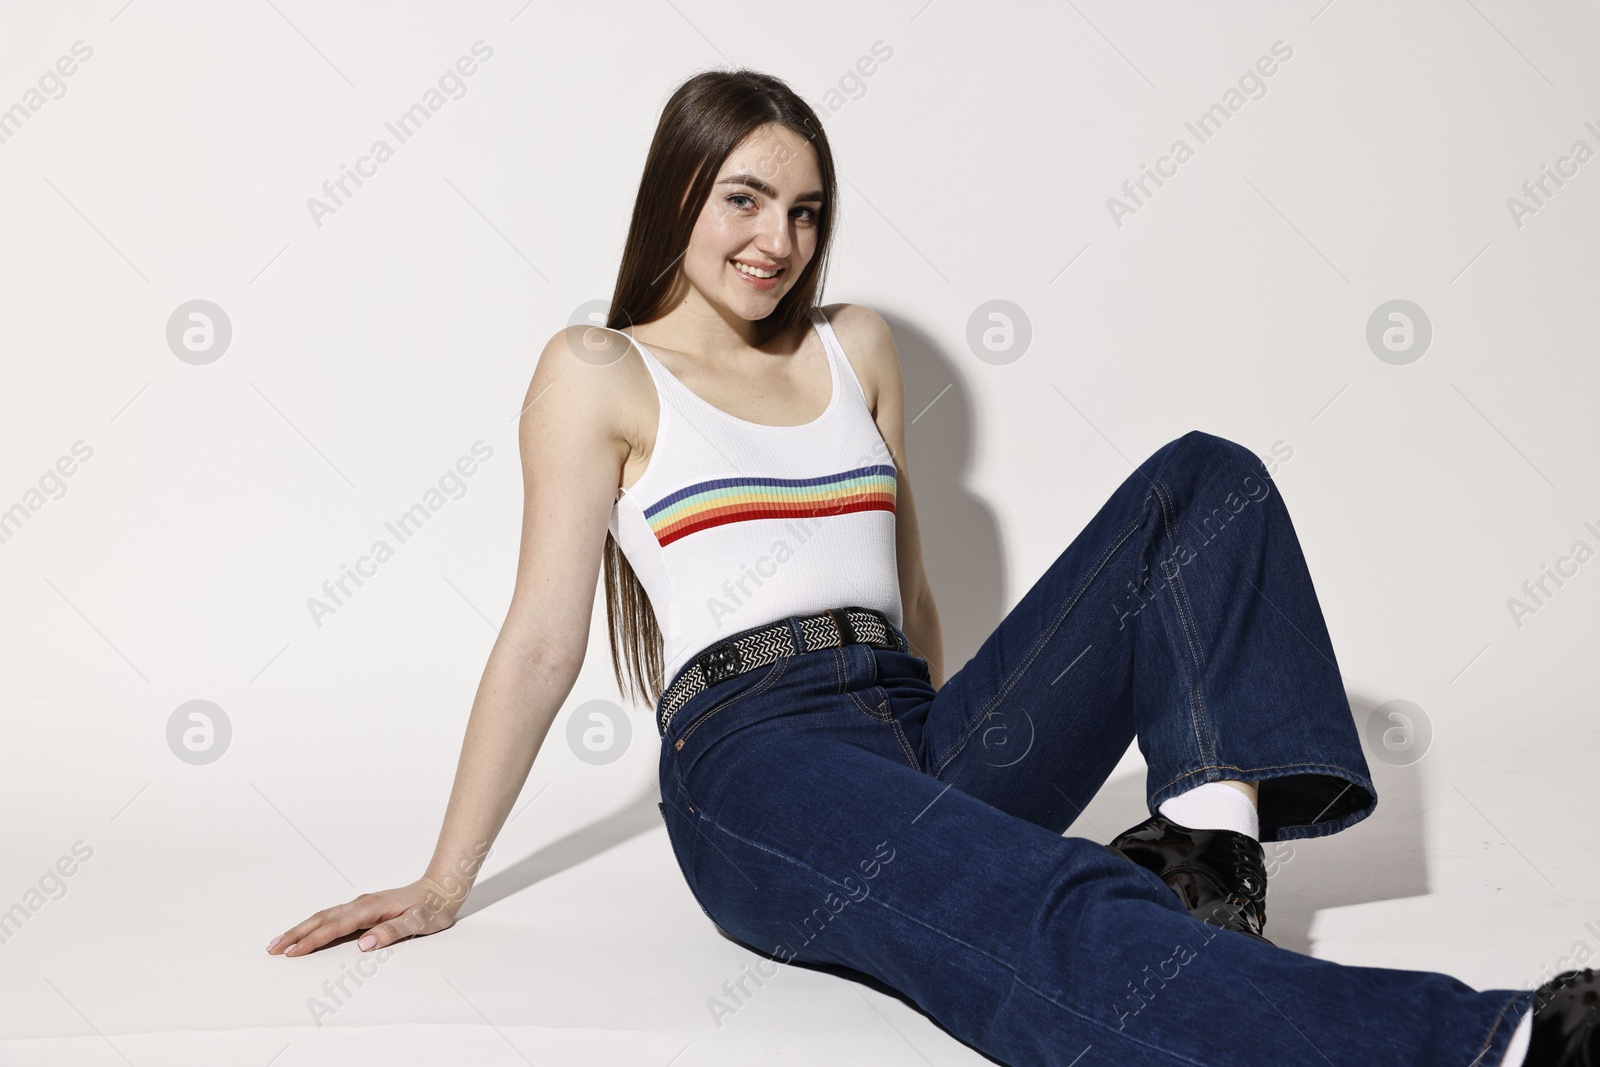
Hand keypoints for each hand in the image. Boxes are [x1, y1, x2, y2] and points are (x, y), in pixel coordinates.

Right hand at [266, 874, 465, 956]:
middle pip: (321, 919)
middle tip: (272, 948)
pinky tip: (305, 932)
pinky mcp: (362, 907)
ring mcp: (360, 904)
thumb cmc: (432, 909)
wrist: (442, 889)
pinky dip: (314, 924)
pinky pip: (332, 916)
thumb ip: (392, 932)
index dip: (312, 940)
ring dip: (301, 929)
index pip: (335, 927)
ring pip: (324, 916)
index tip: (292, 953)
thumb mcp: (419, 923)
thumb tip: (363, 944)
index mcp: (371, 908)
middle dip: (296, 934)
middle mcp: (361, 904)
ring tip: (279, 942)